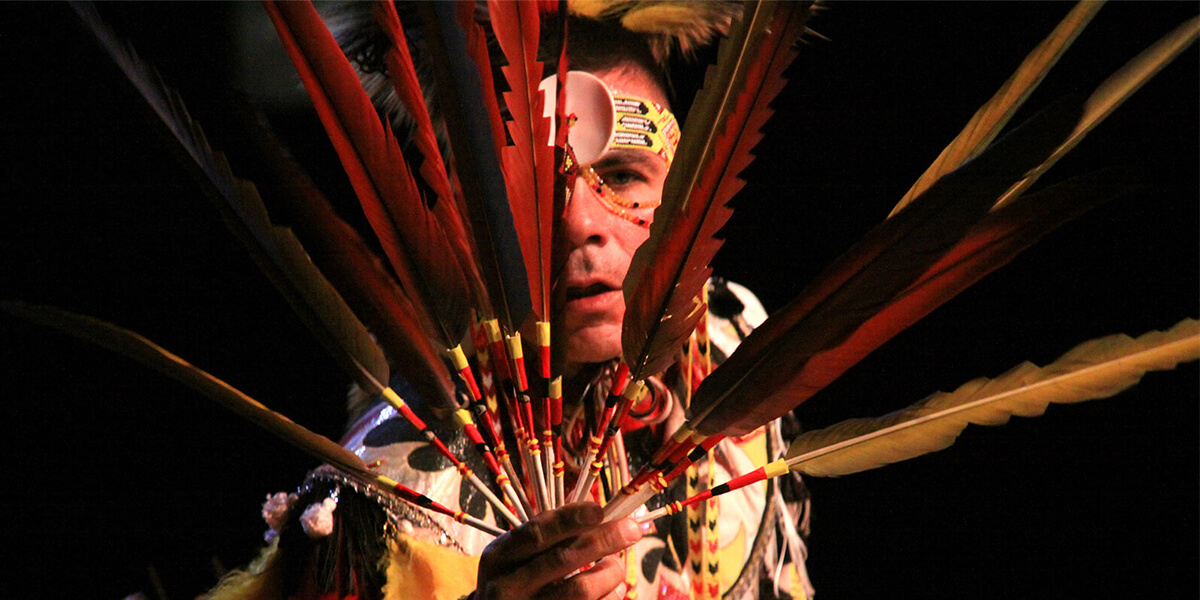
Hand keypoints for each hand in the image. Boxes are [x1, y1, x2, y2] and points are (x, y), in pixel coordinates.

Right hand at [474, 502, 642, 599]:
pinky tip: (614, 589)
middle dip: (602, 540)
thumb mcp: (515, 555)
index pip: (537, 533)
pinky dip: (610, 596)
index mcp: (498, 557)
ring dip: (610, 573)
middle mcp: (506, 586)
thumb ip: (549, 532)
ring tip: (617, 567)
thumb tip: (591, 503)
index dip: (570, 519)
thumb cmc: (512, 580)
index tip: (600, 509)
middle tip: (632, 529)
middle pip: (563, 559)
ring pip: (581, 589)